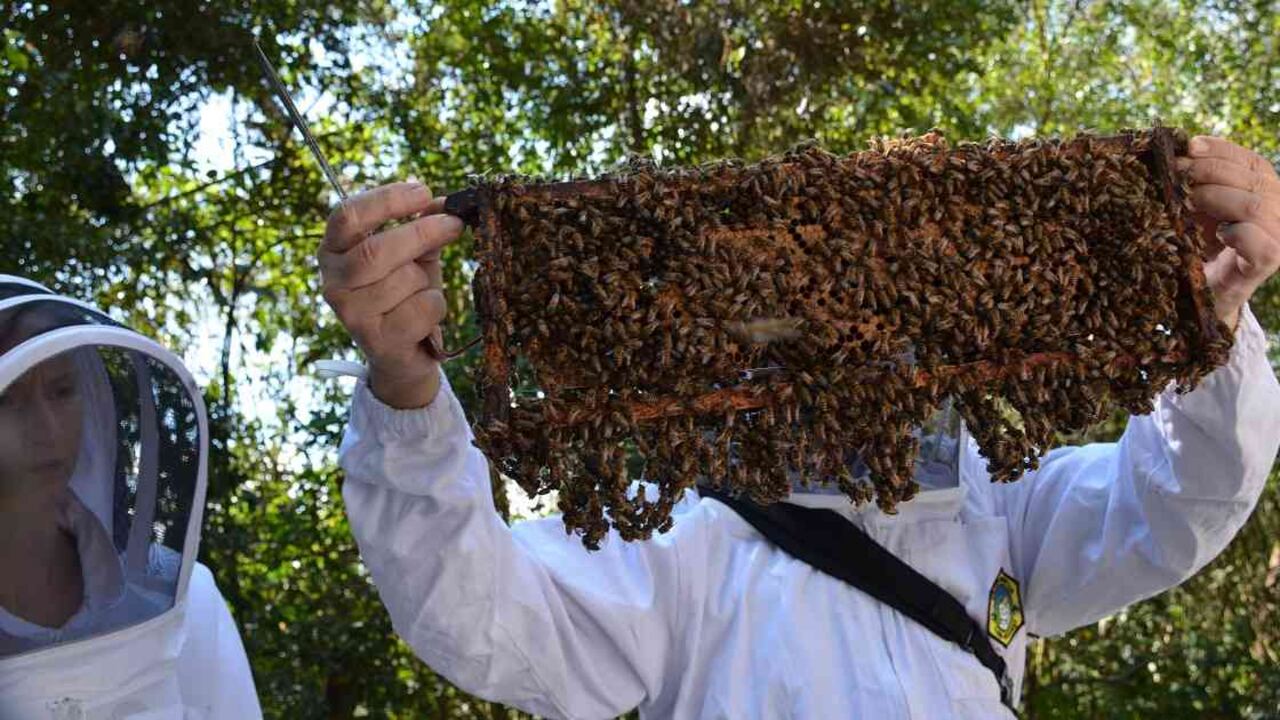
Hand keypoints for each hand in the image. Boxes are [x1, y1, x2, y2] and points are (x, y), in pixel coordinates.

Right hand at [319, 182, 462, 407]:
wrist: (405, 354)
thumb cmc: (406, 294)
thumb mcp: (413, 255)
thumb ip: (424, 226)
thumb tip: (447, 204)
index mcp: (334, 251)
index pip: (348, 215)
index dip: (387, 199)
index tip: (424, 191)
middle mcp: (333, 282)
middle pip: (376, 249)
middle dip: (421, 233)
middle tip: (453, 224)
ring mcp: (351, 314)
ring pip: (404, 279)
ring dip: (427, 280)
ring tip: (422, 289)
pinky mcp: (376, 341)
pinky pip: (421, 309)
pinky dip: (435, 306)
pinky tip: (426, 315)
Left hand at [1178, 136, 1279, 329]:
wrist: (1200, 292)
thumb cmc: (1197, 245)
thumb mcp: (1194, 207)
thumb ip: (1194, 181)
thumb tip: (1176, 150)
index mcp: (1265, 190)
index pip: (1250, 160)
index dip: (1221, 150)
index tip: (1189, 146)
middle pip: (1252, 179)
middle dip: (1208, 172)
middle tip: (1175, 175)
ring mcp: (1279, 235)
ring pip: (1254, 206)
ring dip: (1215, 198)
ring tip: (1186, 203)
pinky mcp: (1270, 261)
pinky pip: (1258, 240)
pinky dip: (1235, 233)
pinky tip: (1218, 234)